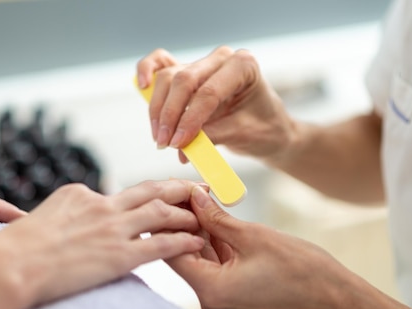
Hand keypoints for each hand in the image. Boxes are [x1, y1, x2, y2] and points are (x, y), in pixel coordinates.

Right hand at [0, 179, 205, 305]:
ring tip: (206, 216)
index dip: (147, 195)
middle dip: (178, 188)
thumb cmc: (15, 249)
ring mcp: (112, 229)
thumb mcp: (41, 218)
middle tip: (200, 189)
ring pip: (162, 213)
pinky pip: (162, 245)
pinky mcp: (119, 255)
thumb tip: (66, 222)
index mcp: (81, 194)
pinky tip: (199, 242)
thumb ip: (64, 216)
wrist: (9, 267)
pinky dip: (184, 241)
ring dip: (187, 214)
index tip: (162, 196)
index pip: (122, 193)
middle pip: (150, 190)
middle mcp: (101, 205)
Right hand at [136, 47, 295, 163]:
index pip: (209, 91)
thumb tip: (182, 146)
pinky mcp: (188, 74)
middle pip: (184, 80)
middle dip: (171, 114)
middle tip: (165, 143)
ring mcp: (203, 64)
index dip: (190, 119)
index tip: (178, 143)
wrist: (268, 129)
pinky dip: (148, 70)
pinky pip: (161, 64)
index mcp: (243, 66)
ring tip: (159, 137)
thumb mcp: (243, 134)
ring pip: (169, 77)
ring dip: (159, 109)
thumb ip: (213, 136)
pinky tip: (142, 85)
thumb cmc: (263, 129)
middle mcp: (221, 59)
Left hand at [165, 186, 355, 308]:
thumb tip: (193, 197)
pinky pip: (213, 266)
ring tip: (199, 199)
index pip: (173, 252)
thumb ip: (215, 217)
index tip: (171, 195)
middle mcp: (210, 301)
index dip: (169, 221)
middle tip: (186, 192)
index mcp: (211, 291)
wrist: (331, 294)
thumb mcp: (251, 235)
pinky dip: (213, 244)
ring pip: (198, 259)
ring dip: (199, 231)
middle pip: (183, 256)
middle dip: (185, 223)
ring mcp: (220, 301)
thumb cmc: (299, 267)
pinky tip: (212, 218)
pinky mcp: (231, 295)